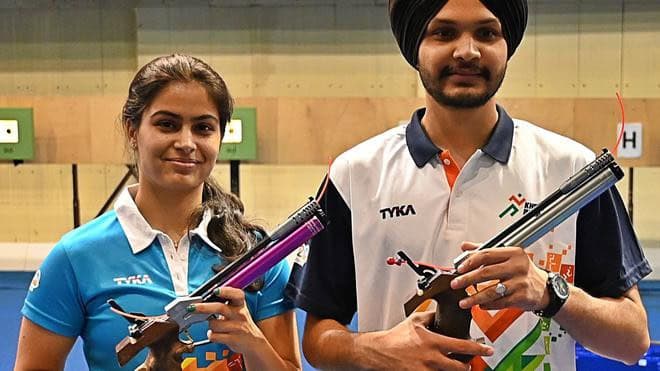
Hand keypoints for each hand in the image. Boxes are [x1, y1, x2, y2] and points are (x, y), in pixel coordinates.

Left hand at [191, 287, 266, 354]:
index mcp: (240, 304)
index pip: (236, 294)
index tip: (215, 290)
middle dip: (204, 307)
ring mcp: (237, 327)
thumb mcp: (236, 310)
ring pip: (214, 324)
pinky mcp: (233, 339)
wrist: (252, 341)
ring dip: (210, 325)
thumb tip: (202, 300)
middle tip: (192, 307)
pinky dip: (211, 335)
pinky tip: (216, 334)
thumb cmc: (239, 323)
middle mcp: (240, 314)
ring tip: (215, 326)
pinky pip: (215, 336)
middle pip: (220, 308)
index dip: (226, 291)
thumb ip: (223, 303)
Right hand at [363, 311, 493, 370]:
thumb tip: (440, 313)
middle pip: (460, 367)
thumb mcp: (415, 320)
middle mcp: (432, 358)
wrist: (380, 352)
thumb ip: (430, 316)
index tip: (488, 349)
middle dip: (468, 365)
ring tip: (456, 367)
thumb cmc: (396, 337)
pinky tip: (439, 369)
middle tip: (469, 362)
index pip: (462, 346)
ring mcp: (427, 370)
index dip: (479, 348)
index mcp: (433, 341)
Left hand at [450, 242, 549, 310]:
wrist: (544, 288)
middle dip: (467, 280)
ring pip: (491, 290)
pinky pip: (500, 302)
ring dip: (474, 297)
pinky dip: (487, 305)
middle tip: (455, 284)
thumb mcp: (507, 256)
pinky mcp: (522, 297)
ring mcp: (520, 282)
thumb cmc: (523, 271)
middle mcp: (517, 266)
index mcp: (513, 253)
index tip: (459, 268)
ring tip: (464, 301)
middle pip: (486, 272)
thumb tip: (465, 247)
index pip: (486, 254)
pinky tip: (480, 305)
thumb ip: (485, 251)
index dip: (470, 261)